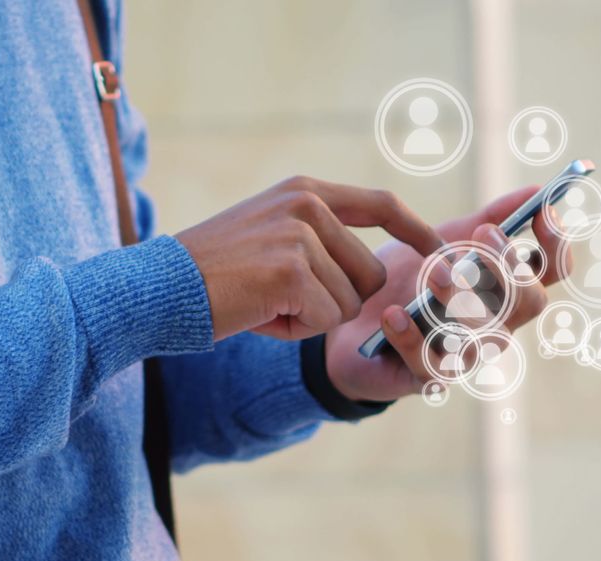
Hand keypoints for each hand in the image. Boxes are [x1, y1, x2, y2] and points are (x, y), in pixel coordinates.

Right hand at [176, 176, 442, 340]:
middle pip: (369, 272)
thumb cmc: (213, 273)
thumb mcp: (269, 234)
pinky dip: (293, 330)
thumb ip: (318, 238)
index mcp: (304, 191)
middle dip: (336, 302)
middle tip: (281, 300)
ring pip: (347, 303)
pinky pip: (323, 320)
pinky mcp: (291, 270)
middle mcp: (307, 204)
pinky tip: (258, 315)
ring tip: (263, 303)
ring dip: (310, 318)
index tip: (439, 252)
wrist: (161, 288)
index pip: (380, 204)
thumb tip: (376, 274)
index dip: (414, 230)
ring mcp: (300, 234)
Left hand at [323, 187, 571, 401]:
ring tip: (433, 269)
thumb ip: (486, 219)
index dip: (555, 245)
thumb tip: (533, 191)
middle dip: (509, 267)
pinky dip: (412, 337)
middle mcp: (496, 326)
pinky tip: (394, 314)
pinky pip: (431, 365)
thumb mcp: (441, 241)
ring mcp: (466, 355)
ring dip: (461, 299)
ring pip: (485, 337)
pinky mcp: (429, 378)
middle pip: (528, 303)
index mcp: (505, 292)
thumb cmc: (404, 281)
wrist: (351, 322)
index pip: (550, 273)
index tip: (542, 213)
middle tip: (481, 235)